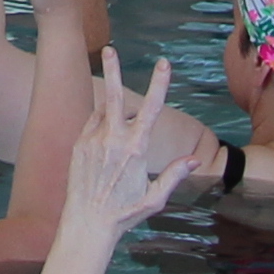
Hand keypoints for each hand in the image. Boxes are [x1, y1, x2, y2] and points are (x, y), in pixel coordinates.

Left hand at [64, 53, 202, 239]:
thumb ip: (174, 175)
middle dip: (113, 70)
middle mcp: (112, 140)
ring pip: (103, 112)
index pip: (151, 109)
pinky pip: (91, 125)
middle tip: (110, 48)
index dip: (159, 84)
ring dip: (110, 105)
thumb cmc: (124, 215)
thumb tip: (195, 160)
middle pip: (113, 96)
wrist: (86, 226)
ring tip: (114, 114)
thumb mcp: (154, 198)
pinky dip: (100, 123)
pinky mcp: (78, 146)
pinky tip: (105, 139)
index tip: (164, 63)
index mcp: (135, 150)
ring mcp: (92, 141)